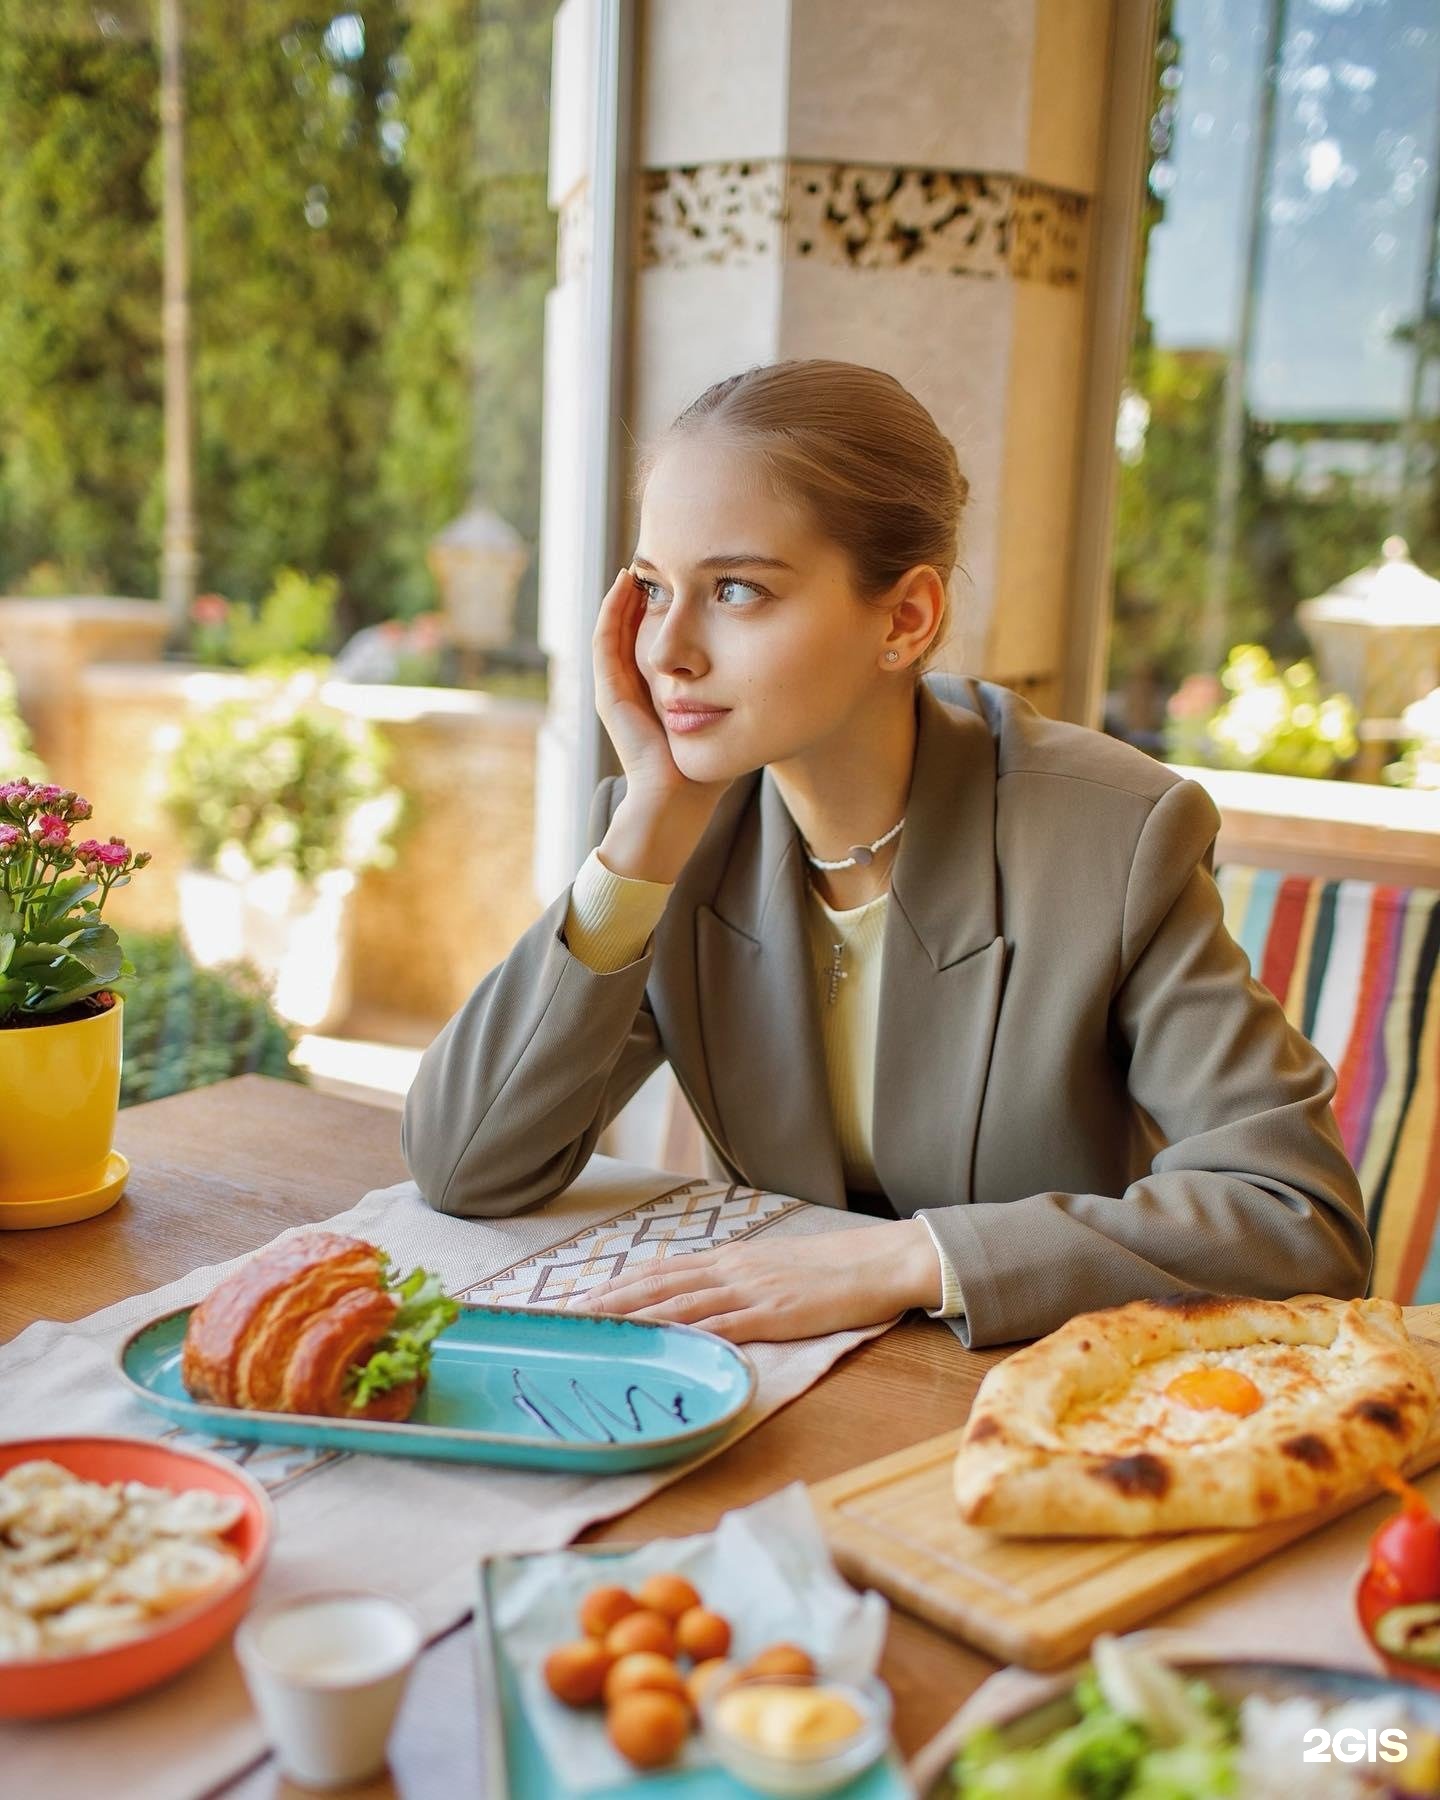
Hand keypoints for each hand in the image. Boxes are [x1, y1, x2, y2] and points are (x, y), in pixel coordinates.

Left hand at [574, 1219, 943, 1342]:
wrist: (878, 1261)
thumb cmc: (830, 1271)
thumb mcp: (772, 1269)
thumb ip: (734, 1281)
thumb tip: (699, 1296)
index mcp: (729, 1259)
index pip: (658, 1271)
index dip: (614, 1285)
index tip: (576, 1300)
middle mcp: (730, 1270)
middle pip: (654, 1284)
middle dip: (604, 1301)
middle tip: (559, 1318)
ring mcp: (749, 1290)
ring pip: (676, 1302)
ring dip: (629, 1317)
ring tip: (590, 1329)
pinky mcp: (772, 1314)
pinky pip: (721, 1324)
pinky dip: (685, 1332)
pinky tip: (658, 1341)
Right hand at [593, 568, 726, 808]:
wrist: (679, 802)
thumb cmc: (709, 769)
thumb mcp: (730, 716)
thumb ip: (742, 691)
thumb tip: (782, 660)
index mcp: (659, 690)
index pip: (661, 636)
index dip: (670, 604)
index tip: (688, 576)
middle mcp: (635, 687)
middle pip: (634, 626)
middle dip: (647, 593)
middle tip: (660, 558)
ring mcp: (618, 690)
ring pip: (615, 627)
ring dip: (625, 595)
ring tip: (640, 562)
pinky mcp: (610, 696)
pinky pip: (605, 643)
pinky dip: (612, 611)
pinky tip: (626, 584)